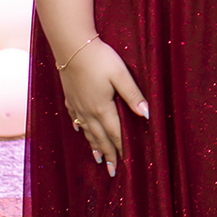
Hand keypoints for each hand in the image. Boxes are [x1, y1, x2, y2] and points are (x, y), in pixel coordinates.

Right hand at [60, 38, 148, 174]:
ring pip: (87, 131)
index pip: (115, 134)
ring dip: (94, 145)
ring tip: (98, 158)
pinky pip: (76, 118)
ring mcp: (77, 104)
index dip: (121, 149)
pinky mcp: (70, 97)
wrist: (71, 45)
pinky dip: (80, 128)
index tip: (125, 164)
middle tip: (112, 171)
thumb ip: (133, 95)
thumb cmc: (99, 58)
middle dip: (108, 154)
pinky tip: (80, 130)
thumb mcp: (121, 74)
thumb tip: (146, 114)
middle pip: (100, 137)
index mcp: (103, 107)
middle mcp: (88, 110)